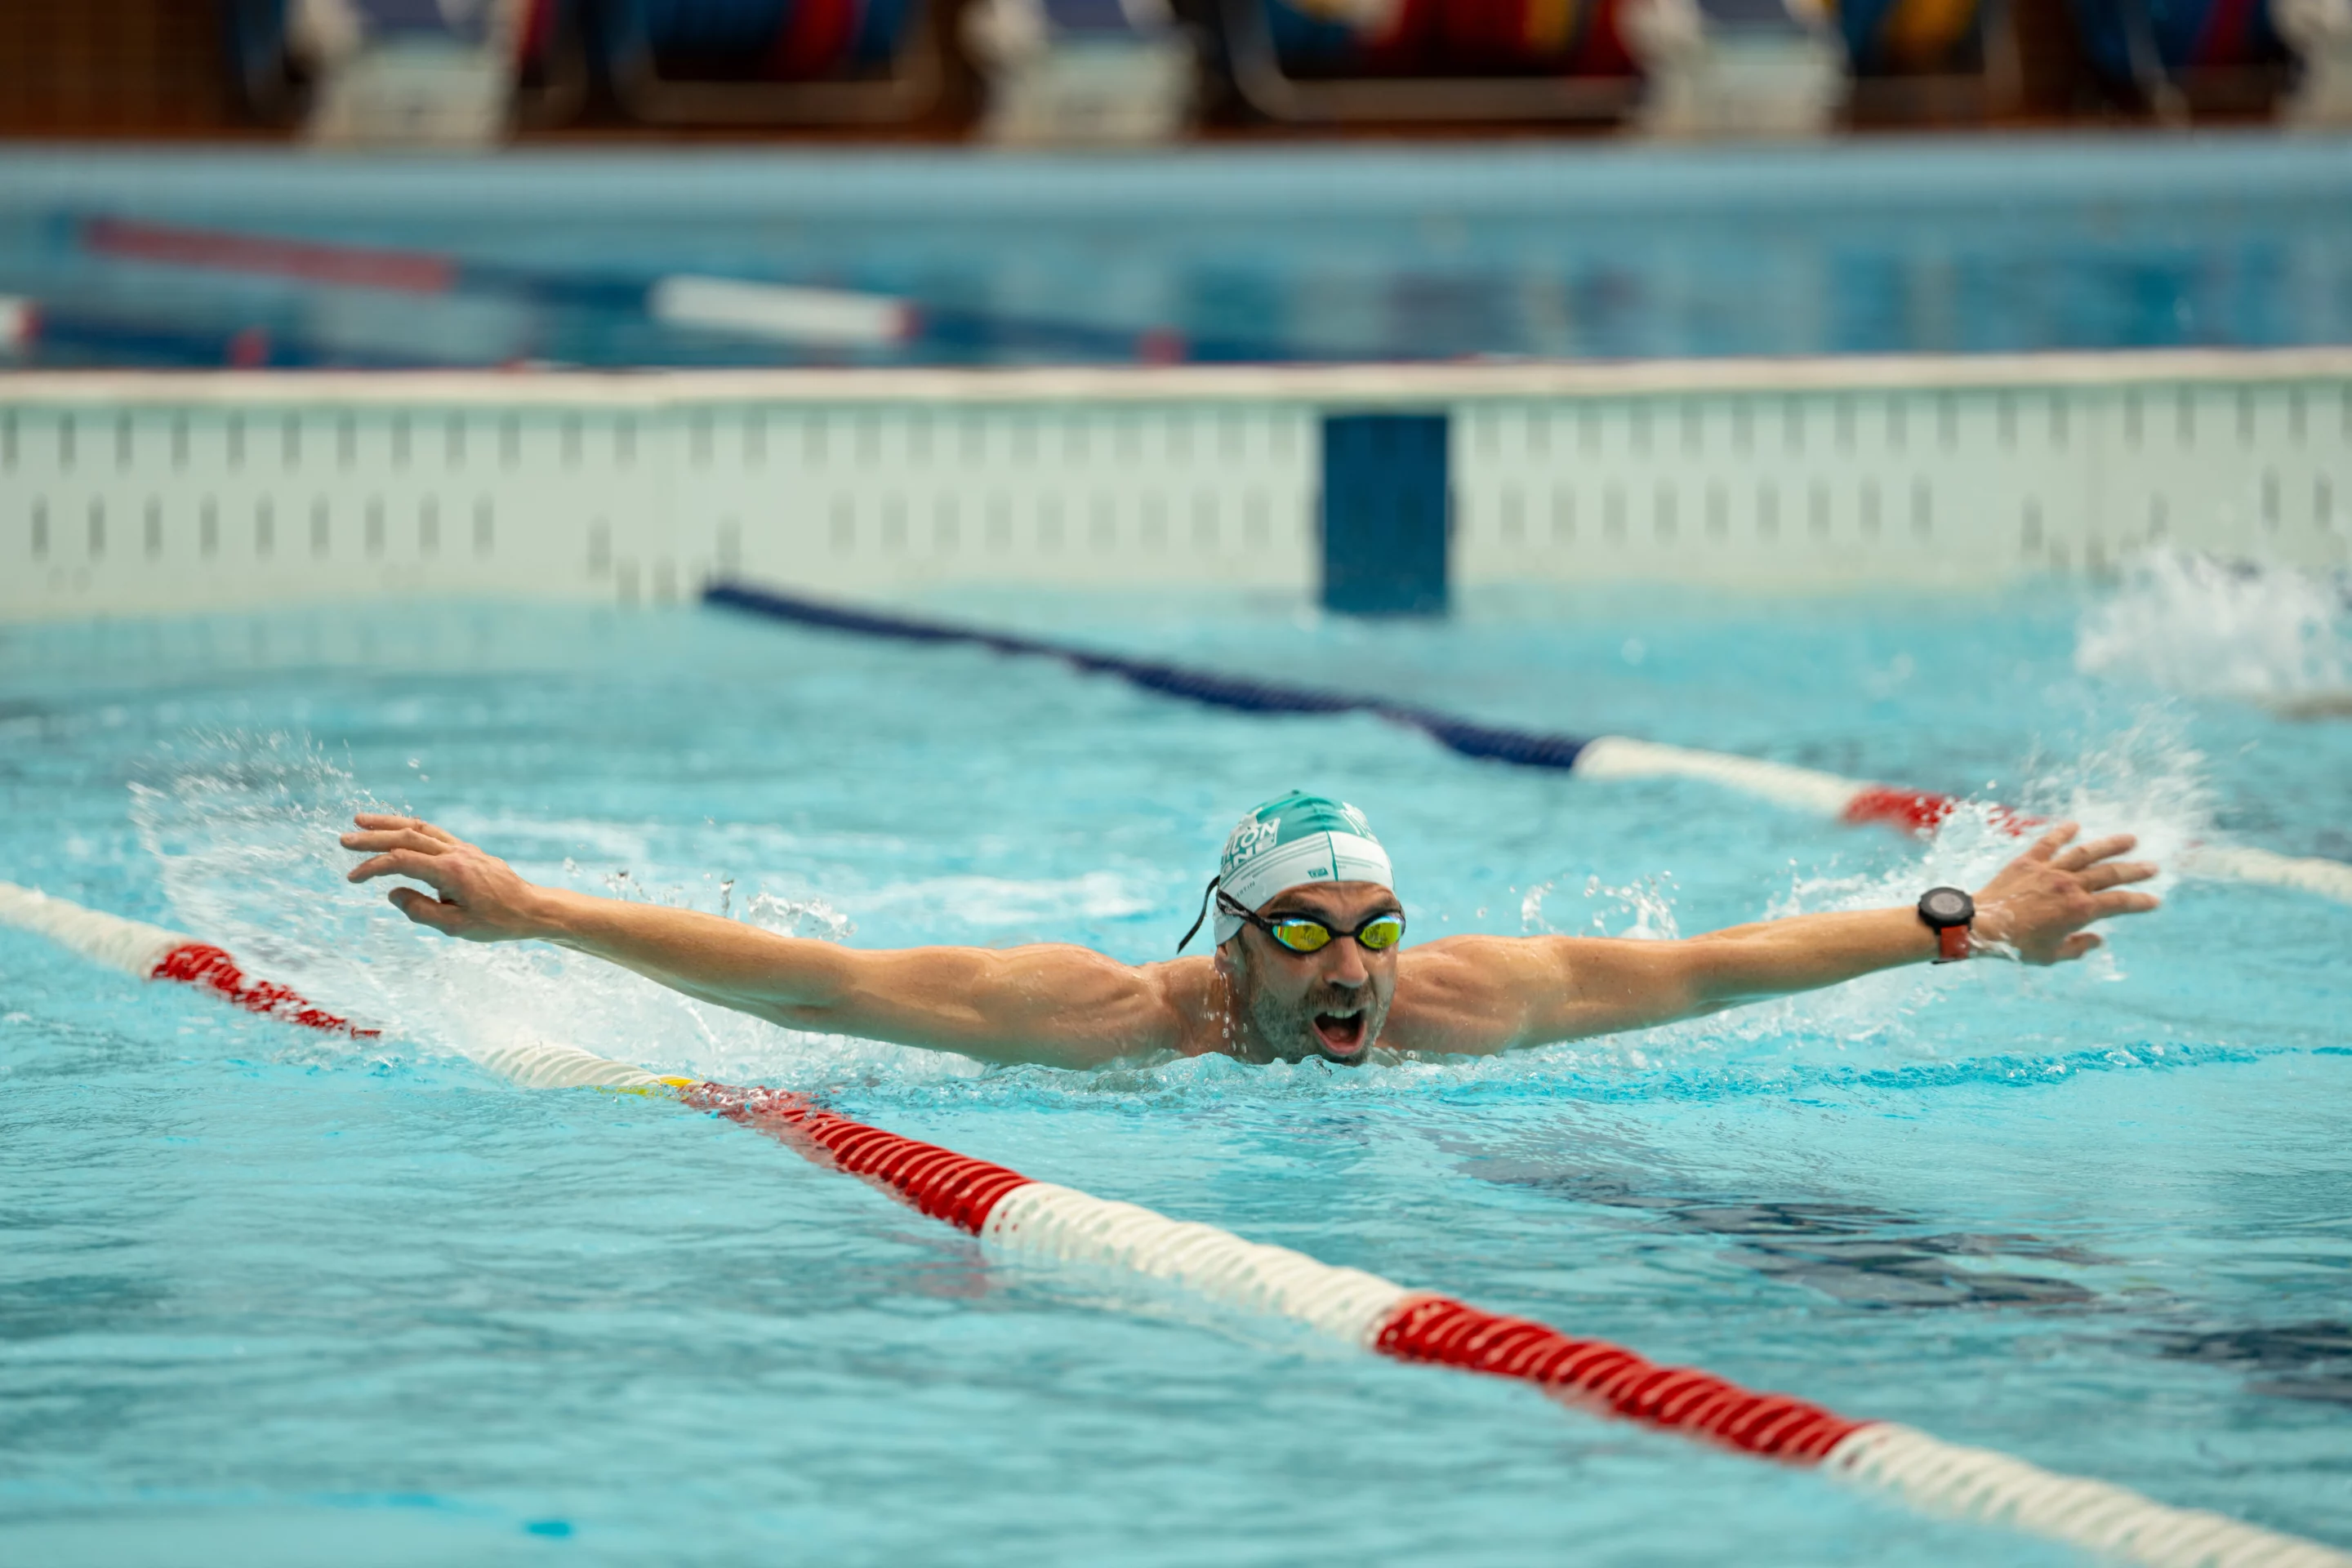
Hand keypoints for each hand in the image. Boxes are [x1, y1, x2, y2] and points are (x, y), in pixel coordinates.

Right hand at [342, 815, 553, 941]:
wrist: (531, 909)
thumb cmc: (496, 922)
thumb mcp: (455, 927)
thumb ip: (420, 910)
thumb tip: (392, 892)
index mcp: (451, 872)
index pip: (402, 861)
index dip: (373, 867)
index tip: (352, 878)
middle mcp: (456, 854)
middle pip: (407, 837)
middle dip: (373, 837)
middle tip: (344, 839)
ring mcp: (463, 849)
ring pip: (420, 828)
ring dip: (390, 823)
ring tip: (362, 820)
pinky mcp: (467, 850)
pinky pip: (435, 833)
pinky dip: (411, 828)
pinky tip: (397, 828)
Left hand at [1971, 821, 2160, 964]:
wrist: (1982, 925)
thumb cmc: (2016, 945)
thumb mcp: (2052, 955)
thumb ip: (2078, 947)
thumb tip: (2097, 940)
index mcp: (2080, 910)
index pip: (2119, 903)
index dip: (2139, 902)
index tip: (2154, 900)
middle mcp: (2070, 886)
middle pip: (2110, 874)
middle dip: (2134, 870)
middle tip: (2152, 866)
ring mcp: (2049, 870)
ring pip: (2086, 853)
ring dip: (2110, 845)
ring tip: (2130, 840)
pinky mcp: (2028, 861)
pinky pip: (2049, 843)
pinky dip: (2062, 833)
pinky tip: (2075, 825)